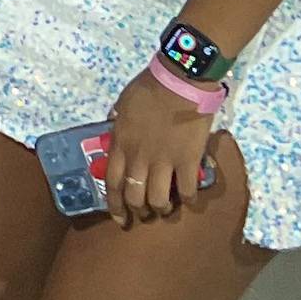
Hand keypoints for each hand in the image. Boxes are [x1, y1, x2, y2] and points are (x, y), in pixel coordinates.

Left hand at [102, 70, 213, 226]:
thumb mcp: (122, 104)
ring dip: (161, 209)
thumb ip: (116, 122)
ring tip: (166, 209)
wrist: (179, 81)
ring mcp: (164, 161)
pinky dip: (188, 200)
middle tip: (144, 213)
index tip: (119, 218)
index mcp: (120, 144)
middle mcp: (139, 158)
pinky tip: (189, 200)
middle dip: (138, 210)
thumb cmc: (148, 88)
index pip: (111, 183)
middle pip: (134, 196)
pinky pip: (186, 190)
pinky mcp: (188, 161)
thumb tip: (113, 128)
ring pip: (158, 200)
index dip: (114, 205)